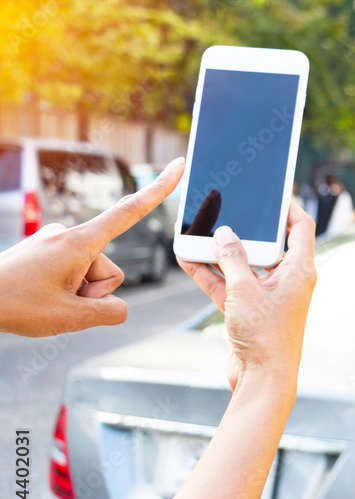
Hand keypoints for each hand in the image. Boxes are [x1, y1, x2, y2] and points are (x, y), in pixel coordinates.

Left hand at [0, 157, 184, 336]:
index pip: (130, 211)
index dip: (160, 189)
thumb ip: (112, 312)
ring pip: (92, 276)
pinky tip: (40, 296)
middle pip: (110, 272)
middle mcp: (69, 235)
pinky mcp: (46, 251)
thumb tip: (118, 306)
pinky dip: (65, 291)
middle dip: (94, 293)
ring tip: (45, 302)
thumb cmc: (14, 305)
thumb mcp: (72, 318)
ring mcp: (56, 242)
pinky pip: (74, 274)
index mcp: (80, 243)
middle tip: (58, 304)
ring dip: (77, 295)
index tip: (179, 165)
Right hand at [179, 203, 316, 390]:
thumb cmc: (266, 336)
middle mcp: (288, 280)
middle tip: (224, 206)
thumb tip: (223, 233)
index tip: (270, 192)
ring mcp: (268, 295)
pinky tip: (188, 257)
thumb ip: (232, 257)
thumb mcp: (244, 289)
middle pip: (267, 244)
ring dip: (220, 251)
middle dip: (243, 228)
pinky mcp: (250, 310)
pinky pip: (229, 284)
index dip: (288, 207)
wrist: (262, 379)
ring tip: (198, 230)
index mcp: (300, 270)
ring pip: (243, 264)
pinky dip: (211, 273)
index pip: (301, 227)